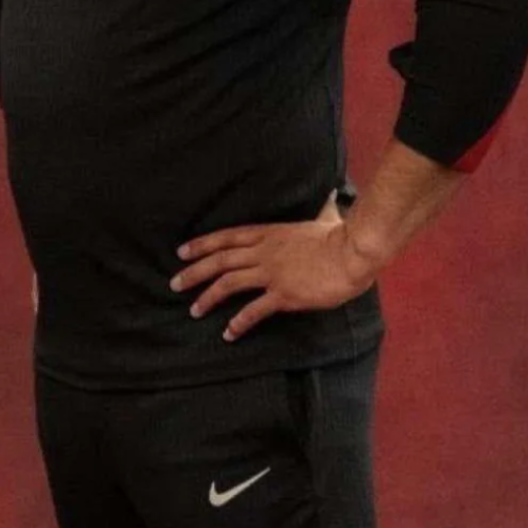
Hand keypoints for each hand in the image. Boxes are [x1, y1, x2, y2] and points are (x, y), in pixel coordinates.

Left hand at [170, 190, 380, 341]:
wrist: (352, 253)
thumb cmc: (341, 235)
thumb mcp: (325, 216)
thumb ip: (320, 208)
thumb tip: (330, 194)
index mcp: (269, 232)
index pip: (227, 236)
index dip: (202, 245)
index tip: (182, 252)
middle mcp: (264, 252)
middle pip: (220, 260)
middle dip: (194, 272)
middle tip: (175, 284)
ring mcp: (272, 273)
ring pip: (229, 283)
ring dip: (208, 297)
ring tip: (194, 310)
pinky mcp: (284, 294)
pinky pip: (254, 311)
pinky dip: (238, 323)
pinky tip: (228, 333)